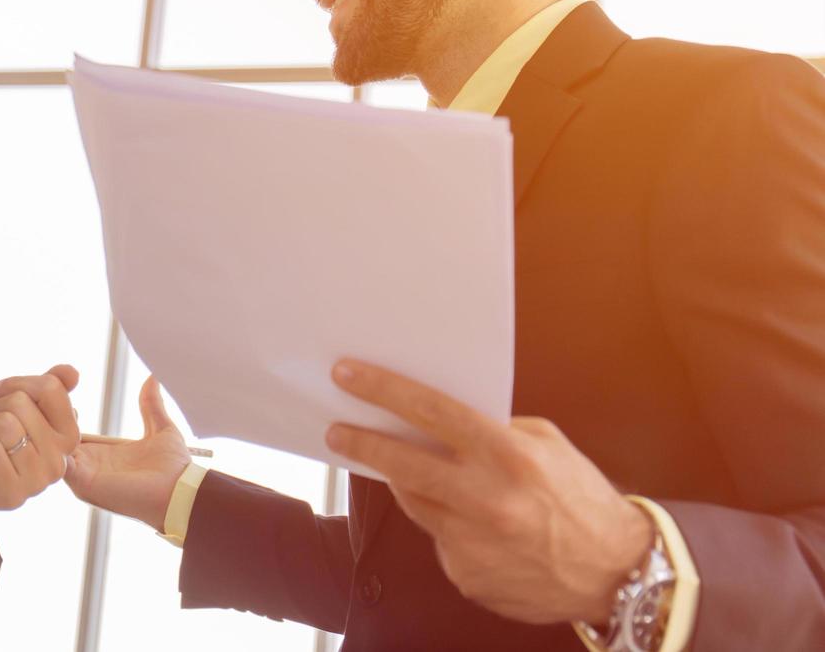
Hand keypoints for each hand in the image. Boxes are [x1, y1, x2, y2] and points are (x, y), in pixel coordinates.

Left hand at [0, 364, 80, 512]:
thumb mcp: (17, 403)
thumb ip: (47, 388)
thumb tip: (72, 372)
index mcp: (68, 437)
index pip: (52, 388)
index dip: (17, 383)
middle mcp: (60, 461)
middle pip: (22, 403)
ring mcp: (39, 481)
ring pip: (6, 424)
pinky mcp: (12, 495)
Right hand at [64, 376, 190, 530]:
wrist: (182, 491)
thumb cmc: (173, 469)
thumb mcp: (160, 428)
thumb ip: (151, 405)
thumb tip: (153, 377)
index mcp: (101, 454)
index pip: (69, 431)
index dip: (62, 410)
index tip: (63, 386)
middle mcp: (88, 466)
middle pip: (55, 440)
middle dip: (49, 416)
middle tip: (51, 392)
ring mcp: (83, 476)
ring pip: (52, 451)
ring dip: (49, 428)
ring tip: (54, 405)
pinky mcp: (84, 483)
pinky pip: (58, 465)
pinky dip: (55, 446)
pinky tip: (61, 424)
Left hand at [327, 360, 652, 624]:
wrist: (616, 573)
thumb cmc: (581, 498)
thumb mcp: (547, 444)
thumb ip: (494, 428)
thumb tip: (438, 416)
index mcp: (508, 455)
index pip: (431, 412)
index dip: (384, 391)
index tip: (348, 377)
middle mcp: (486, 499)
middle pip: (402, 464)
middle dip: (362, 443)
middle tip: (336, 431)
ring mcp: (472, 542)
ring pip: (415, 503)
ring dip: (404, 484)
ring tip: (400, 469)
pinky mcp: (466, 576)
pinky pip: (440, 541)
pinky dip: (446, 527)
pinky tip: (470, 525)